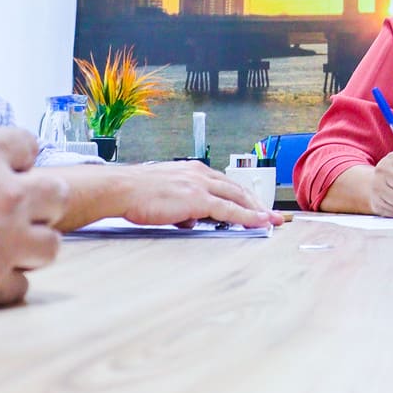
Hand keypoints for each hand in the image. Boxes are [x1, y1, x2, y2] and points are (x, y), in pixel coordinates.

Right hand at [0, 112, 68, 324]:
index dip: (11, 159)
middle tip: (10, 211)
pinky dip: (2, 285)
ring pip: (49, 245)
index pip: (27, 146)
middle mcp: (1, 196)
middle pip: (55, 195)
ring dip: (28, 246)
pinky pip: (19, 288)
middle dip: (37, 200)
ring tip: (0, 249)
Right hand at [117, 163, 283, 228]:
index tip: (253, 204)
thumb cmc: (135, 193)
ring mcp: (200, 185)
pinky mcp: (197, 199)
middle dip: (257, 202)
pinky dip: (247, 217)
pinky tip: (259, 222)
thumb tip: (190, 219)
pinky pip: (229, 210)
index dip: (242, 195)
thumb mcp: (164, 195)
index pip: (224, 183)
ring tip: (271, 220)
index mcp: (192, 170)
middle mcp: (200, 174)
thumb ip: (182, 205)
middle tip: (271, 213)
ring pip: (237, 197)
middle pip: (237, 188)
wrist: (121, 189)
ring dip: (257, 209)